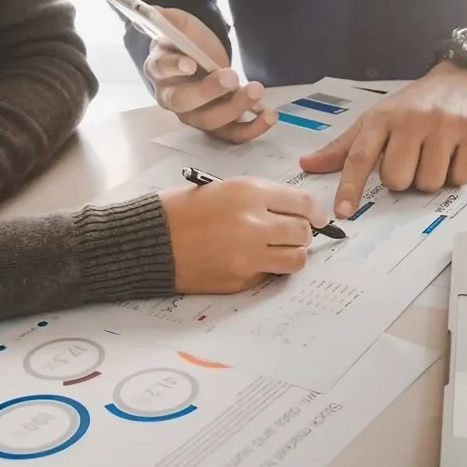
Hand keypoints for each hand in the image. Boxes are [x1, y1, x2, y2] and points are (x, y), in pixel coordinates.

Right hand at [144, 8, 277, 142]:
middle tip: (232, 77)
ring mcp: (194, 115)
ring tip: (256, 90)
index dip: (174, 68)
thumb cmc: (186, 41)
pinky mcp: (217, 123)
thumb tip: (158, 12)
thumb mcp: (178, 24)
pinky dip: (252, 128)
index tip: (190, 64)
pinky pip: (231, 133)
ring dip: (235, 109)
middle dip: (210, 92)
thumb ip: (168, 18)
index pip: (161, 70)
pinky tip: (270, 115)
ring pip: (210, 121)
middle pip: (185, 102)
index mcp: (159, 69)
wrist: (201, 55)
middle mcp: (172, 97)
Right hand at [159, 178, 327, 293]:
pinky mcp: (240, 279)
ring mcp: (248, 255)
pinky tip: (250, 260)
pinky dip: (266, 269)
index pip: (303, 202)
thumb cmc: (179, 211)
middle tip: (293, 234)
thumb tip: (290, 211)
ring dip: (291, 253)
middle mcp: (253, 223)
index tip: (318, 217)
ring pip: (296, 259)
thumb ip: (258, 198)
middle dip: (302, 233)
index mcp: (249, 193)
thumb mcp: (221, 188)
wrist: (149, 241)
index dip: (316, 212)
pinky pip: (269, 275)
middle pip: (303, 232)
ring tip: (277, 250)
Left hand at [300, 62, 466, 217]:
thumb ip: (345, 146)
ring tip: (437, 153)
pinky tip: (457, 152)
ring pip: (430, 183)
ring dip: (432, 178)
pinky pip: (460, 177)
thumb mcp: (378, 117)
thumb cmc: (415, 104)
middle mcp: (412, 119)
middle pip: (397, 180)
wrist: (466, 77)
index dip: (350, 186)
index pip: (360, 157)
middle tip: (413, 158)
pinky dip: (458, 173)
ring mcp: (445, 125)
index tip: (343, 211)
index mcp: (382, 117)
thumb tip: (307, 165)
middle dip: (404, 179)